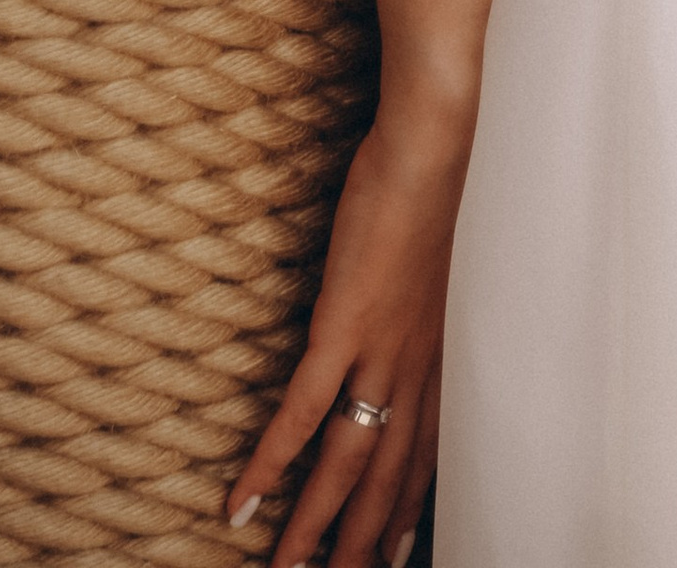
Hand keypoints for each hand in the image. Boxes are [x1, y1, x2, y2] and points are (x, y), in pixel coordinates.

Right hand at [227, 107, 465, 562]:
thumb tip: (383, 334)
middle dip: (363, 543)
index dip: (407, 514)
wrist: (431, 149)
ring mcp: (379, 350)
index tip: (394, 557)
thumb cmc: (422, 200)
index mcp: (433, 357)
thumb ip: (408, 315)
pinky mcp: (344, 325)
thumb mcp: (425, 273)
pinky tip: (243, 501)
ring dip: (312, 526)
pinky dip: (271, 463)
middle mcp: (413, 367)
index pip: (423, 459)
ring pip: (346, 462)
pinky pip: (302, 413)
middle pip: (387, 479)